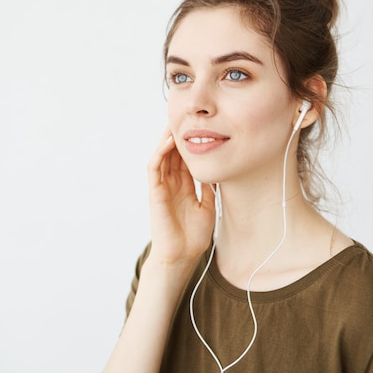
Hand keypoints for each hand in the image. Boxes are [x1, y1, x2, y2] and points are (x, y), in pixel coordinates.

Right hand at [147, 127, 215, 265]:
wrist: (182, 256)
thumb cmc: (193, 236)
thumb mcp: (207, 206)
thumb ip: (208, 189)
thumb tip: (217, 172)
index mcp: (184, 187)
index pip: (185, 159)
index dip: (191, 143)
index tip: (201, 128)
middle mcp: (172, 184)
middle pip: (173, 154)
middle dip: (179, 136)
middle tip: (187, 117)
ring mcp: (162, 187)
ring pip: (162, 156)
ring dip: (167, 139)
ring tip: (175, 122)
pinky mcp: (155, 192)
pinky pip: (155, 168)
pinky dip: (160, 153)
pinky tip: (169, 141)